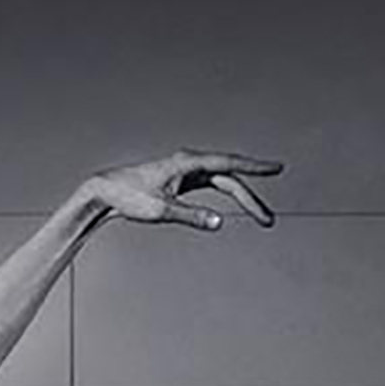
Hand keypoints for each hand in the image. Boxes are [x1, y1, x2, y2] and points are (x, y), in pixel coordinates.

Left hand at [87, 149, 281, 231]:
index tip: (276, 169)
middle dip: (251, 200)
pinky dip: (228, 194)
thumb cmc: (130, 197)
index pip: (230, 164)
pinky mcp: (183, 180)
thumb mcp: (160, 210)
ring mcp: (188, 171)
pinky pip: (213, 186)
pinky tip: (238, 203)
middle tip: (268, 220)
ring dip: (242, 199)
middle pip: (230, 180)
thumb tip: (218, 222)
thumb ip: (191, 216)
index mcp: (188, 163)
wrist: (107, 191)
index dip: (255, 168)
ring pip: (223, 184)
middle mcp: (191, 163)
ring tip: (261, 215)